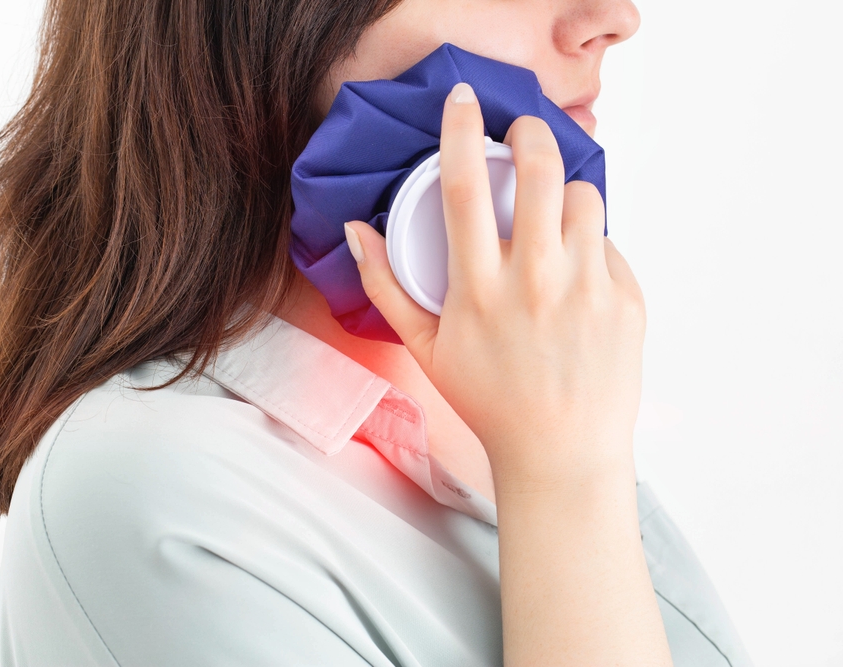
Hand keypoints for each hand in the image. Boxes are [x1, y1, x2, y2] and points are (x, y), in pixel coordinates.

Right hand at [343, 82, 645, 488]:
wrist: (560, 453)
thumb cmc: (489, 401)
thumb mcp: (424, 349)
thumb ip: (385, 287)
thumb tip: (356, 231)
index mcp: (479, 290)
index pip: (466, 188)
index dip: (461, 132)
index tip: (462, 100)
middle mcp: (535, 282)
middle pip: (539, 171)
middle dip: (531, 133)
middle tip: (523, 134)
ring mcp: (586, 290)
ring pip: (583, 197)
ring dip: (564, 192)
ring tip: (551, 216)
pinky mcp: (625, 300)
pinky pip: (608, 244)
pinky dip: (589, 246)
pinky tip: (575, 277)